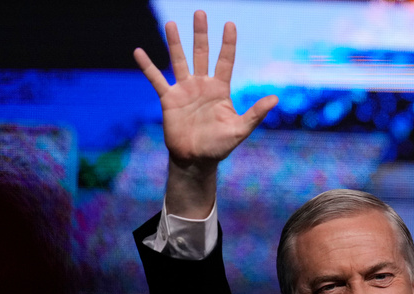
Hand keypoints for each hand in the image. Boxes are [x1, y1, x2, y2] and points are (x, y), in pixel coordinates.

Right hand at [133, 10, 277, 168]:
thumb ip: (255, 113)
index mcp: (220, 89)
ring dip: (174, 43)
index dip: (228, 43)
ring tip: (170, 24)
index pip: (225, 61)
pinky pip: (156, 79)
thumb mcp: (240, 130)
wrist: (195, 160)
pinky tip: (138, 52)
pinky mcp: (168, 99)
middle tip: (200, 13)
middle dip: (201, 34)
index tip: (230, 24)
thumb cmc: (219, 146)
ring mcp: (184, 90)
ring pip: (179, 60)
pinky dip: (147, 66)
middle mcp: (202, 85)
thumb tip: (275, 99)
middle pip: (201, 53)